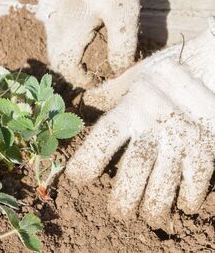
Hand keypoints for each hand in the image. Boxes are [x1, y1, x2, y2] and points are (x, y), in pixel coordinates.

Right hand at [37, 0, 139, 87]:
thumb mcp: (124, 15)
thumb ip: (122, 46)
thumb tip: (119, 70)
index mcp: (67, 33)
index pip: (67, 69)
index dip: (82, 80)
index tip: (96, 81)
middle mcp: (52, 25)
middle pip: (56, 58)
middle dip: (72, 69)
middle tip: (90, 70)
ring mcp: (47, 10)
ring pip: (53, 42)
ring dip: (68, 51)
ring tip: (87, 48)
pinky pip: (52, 24)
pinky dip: (64, 33)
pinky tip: (79, 22)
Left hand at [66, 18, 214, 229]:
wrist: (211, 62)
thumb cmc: (169, 71)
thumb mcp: (135, 77)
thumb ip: (112, 92)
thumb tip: (88, 99)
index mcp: (131, 106)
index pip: (105, 136)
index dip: (89, 159)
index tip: (77, 178)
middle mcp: (155, 122)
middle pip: (137, 165)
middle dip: (125, 195)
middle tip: (118, 212)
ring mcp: (184, 134)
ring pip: (166, 178)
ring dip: (155, 202)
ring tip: (148, 216)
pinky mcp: (209, 142)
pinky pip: (199, 176)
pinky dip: (191, 195)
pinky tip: (184, 205)